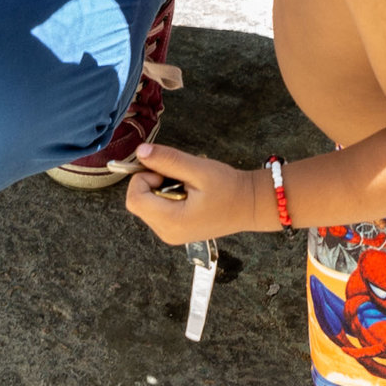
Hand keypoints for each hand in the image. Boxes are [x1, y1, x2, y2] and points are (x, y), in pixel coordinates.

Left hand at [124, 143, 261, 246]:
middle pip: (138, 201)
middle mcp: (166, 233)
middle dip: (152, 183)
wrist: (251, 205)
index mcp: (172, 222)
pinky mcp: (175, 230)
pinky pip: (157, 210)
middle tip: (179, 177)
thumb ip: (168, 160)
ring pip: (146, 205)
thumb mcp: (199, 169)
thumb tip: (141, 152)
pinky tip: (187, 194)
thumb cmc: (229, 188)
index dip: (144, 178)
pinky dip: (165, 196)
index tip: (166, 172)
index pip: (134, 199)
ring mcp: (170, 234)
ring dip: (159, 189)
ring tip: (186, 186)